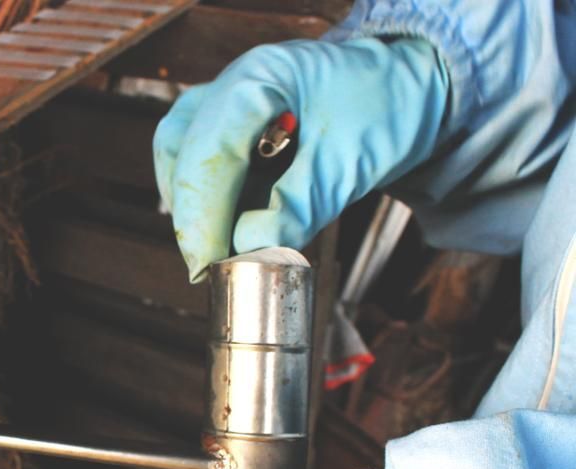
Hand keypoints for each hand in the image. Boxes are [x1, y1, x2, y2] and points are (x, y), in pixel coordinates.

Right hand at [154, 37, 447, 281]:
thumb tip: (250, 248)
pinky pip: (196, 159)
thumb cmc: (387, 109)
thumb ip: (300, 204)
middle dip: (192, 215)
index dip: (202, 212)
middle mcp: (233, 82)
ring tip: (215, 251)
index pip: (212, 148)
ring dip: (192, 206)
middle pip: (184, 150)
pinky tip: (222, 227)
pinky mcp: (229, 124)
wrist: (410, 91)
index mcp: (262, 78)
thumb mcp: (352, 162)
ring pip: (180, 154)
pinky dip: (205, 197)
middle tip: (206, 268)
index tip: (206, 264)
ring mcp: (226, 99)